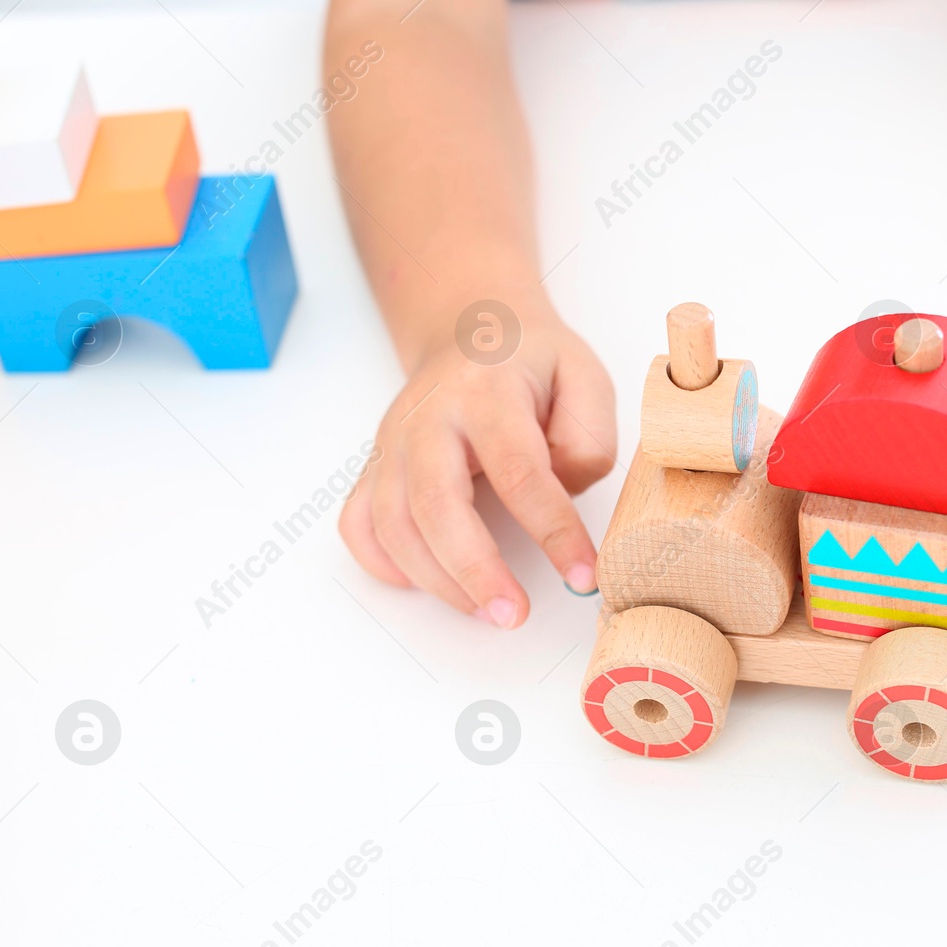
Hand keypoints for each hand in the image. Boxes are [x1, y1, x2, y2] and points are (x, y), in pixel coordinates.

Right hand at [340, 302, 616, 627]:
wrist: (470, 330)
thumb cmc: (532, 363)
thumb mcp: (584, 377)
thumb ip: (587, 437)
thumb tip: (561, 494)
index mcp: (486, 392)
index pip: (518, 470)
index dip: (552, 529)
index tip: (583, 573)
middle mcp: (427, 418)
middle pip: (435, 504)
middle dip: (475, 570)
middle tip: (514, 615)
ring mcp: (392, 444)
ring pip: (393, 524)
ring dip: (438, 580)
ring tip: (489, 611)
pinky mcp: (375, 467)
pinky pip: (359, 525)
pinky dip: (383, 564)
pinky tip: (426, 584)